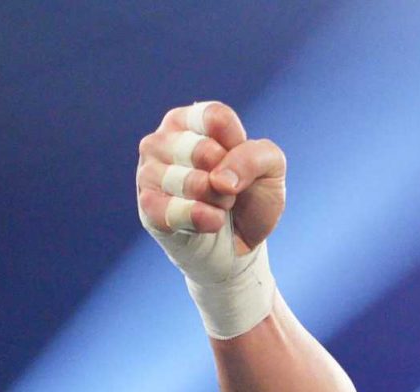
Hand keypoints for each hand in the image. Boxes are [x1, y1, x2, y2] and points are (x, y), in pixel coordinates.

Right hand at [136, 100, 288, 260]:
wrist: (239, 246)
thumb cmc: (250, 198)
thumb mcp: (271, 168)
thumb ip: (255, 157)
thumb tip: (219, 179)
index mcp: (190, 120)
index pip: (216, 117)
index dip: (238, 147)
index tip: (240, 164)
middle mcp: (162, 139)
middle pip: (204, 151)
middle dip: (228, 180)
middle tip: (227, 192)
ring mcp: (149, 172)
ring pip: (192, 182)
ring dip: (217, 202)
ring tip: (217, 206)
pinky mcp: (147, 206)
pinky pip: (174, 211)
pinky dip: (201, 220)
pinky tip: (211, 223)